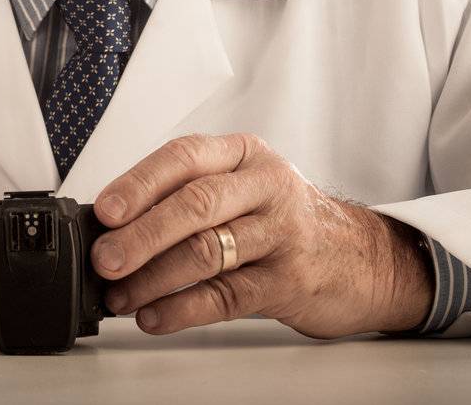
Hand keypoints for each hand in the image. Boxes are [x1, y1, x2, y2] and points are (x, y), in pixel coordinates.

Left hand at [90, 132, 433, 338]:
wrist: (366, 258)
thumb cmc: (288, 220)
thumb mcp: (246, 187)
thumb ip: (189, 193)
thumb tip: (113, 224)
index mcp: (244, 155)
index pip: (183, 158)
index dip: (138, 184)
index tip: (104, 211)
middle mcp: (265, 187)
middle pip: (194, 206)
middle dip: (140, 235)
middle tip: (104, 259)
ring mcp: (281, 234)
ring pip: (206, 253)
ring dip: (152, 279)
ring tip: (120, 295)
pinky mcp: (289, 282)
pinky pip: (225, 297)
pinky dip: (182, 310)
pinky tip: (155, 316)